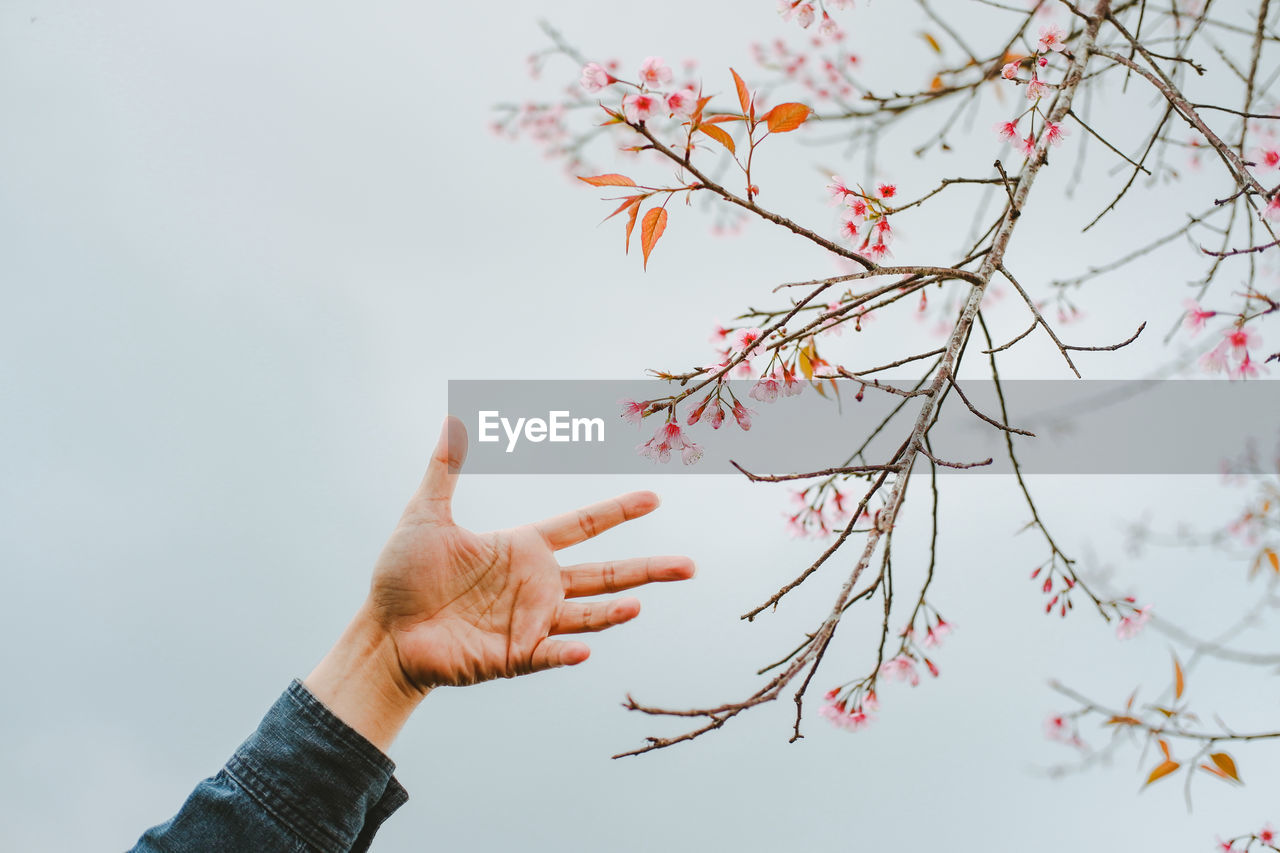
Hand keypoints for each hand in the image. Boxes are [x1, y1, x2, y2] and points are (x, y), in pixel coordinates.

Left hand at [305, 417, 694, 749]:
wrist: (384, 632)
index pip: (583, 526)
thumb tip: (453, 418)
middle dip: (648, 570)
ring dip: (613, 612)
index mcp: (524, 549)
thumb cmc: (403, 575)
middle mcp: (537, 585)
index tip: (654, 497)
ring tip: (637, 605)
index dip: (618, 511)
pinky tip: (585, 649)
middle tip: (690, 566)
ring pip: (587, 615)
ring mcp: (530, 622)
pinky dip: (568, 652)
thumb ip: (444, 469)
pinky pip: (549, 653)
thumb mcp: (426, 514)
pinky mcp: (514, 656)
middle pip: (606, 575)